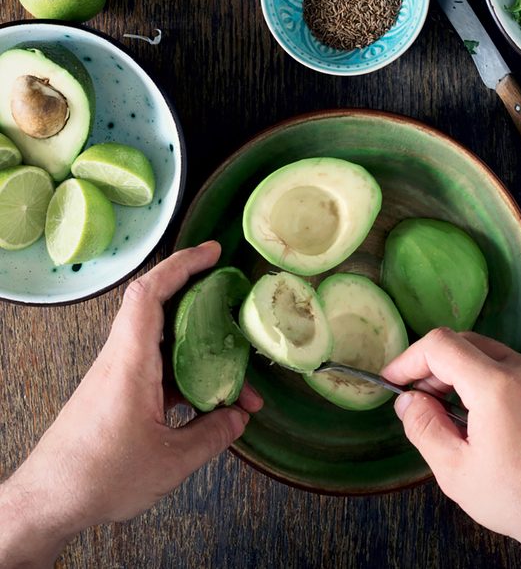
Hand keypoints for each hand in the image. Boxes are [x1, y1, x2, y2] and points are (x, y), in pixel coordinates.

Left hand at [0, 241, 262, 567]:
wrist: (49, 501)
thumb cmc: (99, 477)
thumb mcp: (170, 462)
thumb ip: (213, 434)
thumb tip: (239, 417)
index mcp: (130, 362)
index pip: (150, 293)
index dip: (181, 264)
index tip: (212, 253)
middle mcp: (123, 359)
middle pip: (162, 308)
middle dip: (202, 298)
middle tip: (235, 298)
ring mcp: (121, 374)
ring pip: (166, 342)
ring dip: (201, 350)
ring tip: (238, 377)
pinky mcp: (121, 392)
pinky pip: (160, 368)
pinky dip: (189, 375)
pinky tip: (211, 401)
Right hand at [382, 328, 520, 568]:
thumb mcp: (456, 471)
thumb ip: (423, 427)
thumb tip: (407, 401)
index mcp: (497, 385)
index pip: (441, 345)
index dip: (409, 358)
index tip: (394, 378)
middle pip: (465, 343)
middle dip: (434, 366)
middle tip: (418, 398)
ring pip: (489, 354)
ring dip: (460, 372)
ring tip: (449, 411)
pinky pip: (513, 368)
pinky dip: (487, 379)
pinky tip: (482, 415)